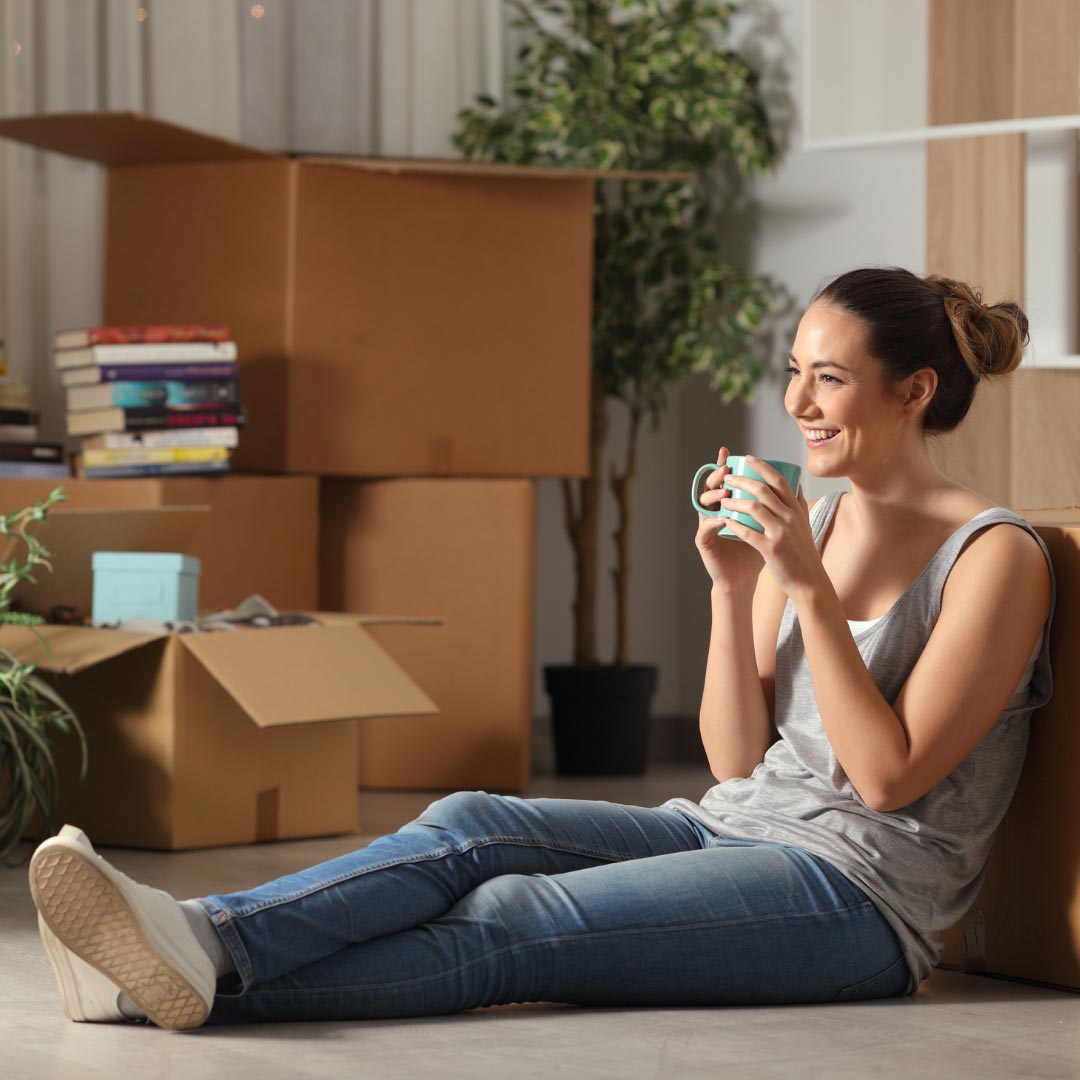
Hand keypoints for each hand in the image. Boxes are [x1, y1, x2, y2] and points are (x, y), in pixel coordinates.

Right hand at [695, 447, 765, 591]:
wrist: (743, 579)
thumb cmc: (756, 552)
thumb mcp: (767, 525)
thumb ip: (776, 506)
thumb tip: (796, 485)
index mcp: (727, 505)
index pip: (725, 480)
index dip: (724, 465)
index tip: (730, 452)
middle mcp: (714, 511)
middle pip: (711, 487)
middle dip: (718, 476)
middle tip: (727, 469)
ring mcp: (707, 526)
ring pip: (703, 504)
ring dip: (714, 497)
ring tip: (726, 493)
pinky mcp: (704, 542)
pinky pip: (705, 528)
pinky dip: (714, 522)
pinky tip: (724, 518)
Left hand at [718, 456, 824, 597]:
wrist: (809, 580)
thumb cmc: (803, 552)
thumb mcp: (805, 524)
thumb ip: (799, 504)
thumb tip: (796, 483)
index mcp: (797, 509)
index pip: (779, 480)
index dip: (762, 466)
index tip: (748, 458)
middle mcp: (790, 517)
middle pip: (763, 490)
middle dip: (742, 480)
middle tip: (727, 477)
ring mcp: (781, 533)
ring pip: (753, 508)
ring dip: (734, 501)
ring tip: (722, 499)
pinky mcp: (771, 549)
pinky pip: (748, 532)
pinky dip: (734, 525)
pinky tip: (725, 521)